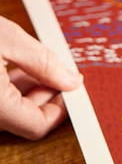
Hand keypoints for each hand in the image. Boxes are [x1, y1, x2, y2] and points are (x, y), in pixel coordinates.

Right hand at [0, 17, 82, 139]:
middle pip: (21, 119)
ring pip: (6, 110)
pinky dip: (6, 88)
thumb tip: (71, 81)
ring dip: (25, 91)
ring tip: (35, 64)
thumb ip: (43, 62)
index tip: (73, 89)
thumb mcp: (6, 38)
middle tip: (59, 73)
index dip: (62, 108)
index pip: (37, 125)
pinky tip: (12, 65)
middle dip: (45, 96)